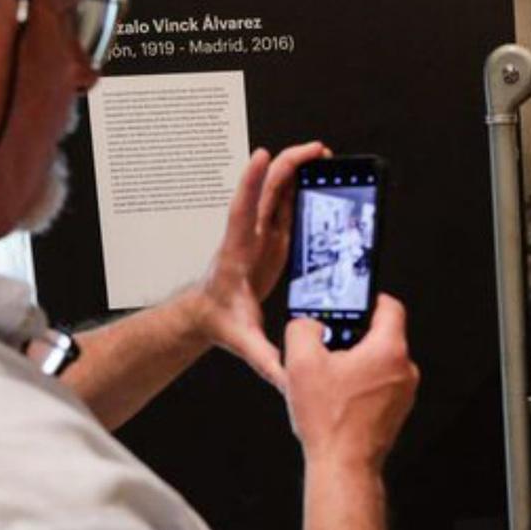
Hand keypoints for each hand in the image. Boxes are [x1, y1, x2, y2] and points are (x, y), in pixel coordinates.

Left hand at [187, 141, 328, 389]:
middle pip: (266, 191)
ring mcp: (260, 234)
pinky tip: (317, 178)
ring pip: (276, 192)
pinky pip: (284, 205)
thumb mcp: (245, 344)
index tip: (263, 156)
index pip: (245, 211)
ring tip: (323, 156)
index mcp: (240, 255)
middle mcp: (249, 237)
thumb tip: (290, 378)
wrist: (208, 317)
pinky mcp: (270, 238)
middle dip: (289, 166)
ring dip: (297, 171)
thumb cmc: (223, 324)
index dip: (253, 183)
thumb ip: (267, 360)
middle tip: (317, 151)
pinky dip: (300, 188)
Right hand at [284, 295, 419, 469]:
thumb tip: (307, 323)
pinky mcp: (396, 410)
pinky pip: (380, 384)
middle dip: (353, 335)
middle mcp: (404, 369)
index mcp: (389, 350)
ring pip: (380, 361)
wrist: (344, 466)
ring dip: (356, 362)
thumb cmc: (330, 423)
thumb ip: (302, 328)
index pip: (390, 305)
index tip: (351, 302)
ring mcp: (403, 392)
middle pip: (382, 335)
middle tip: (329, 344)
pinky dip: (361, 384)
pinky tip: (338, 397)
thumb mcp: (301, 363)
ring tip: (330, 376)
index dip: (368, 298)